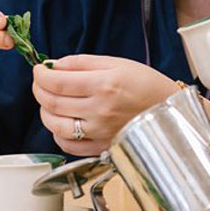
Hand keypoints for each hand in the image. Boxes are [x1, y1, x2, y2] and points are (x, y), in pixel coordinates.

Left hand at [31, 54, 175, 155]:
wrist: (170, 112)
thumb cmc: (148, 86)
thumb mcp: (118, 63)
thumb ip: (83, 63)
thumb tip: (55, 65)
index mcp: (104, 85)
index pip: (57, 82)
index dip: (41, 75)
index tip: (39, 70)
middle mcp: (100, 110)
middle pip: (52, 102)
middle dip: (39, 89)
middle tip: (41, 82)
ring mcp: (99, 132)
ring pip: (55, 125)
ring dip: (45, 111)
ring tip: (51, 101)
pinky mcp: (100, 147)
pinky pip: (67, 144)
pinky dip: (58, 133)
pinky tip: (63, 121)